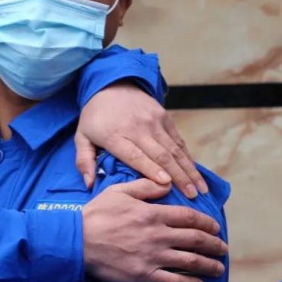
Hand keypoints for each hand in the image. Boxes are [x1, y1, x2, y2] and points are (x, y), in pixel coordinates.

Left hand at [75, 81, 207, 197]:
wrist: (111, 84)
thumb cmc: (95, 116)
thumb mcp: (81, 136)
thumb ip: (84, 160)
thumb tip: (89, 184)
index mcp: (115, 135)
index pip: (135, 155)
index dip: (151, 170)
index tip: (166, 185)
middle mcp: (137, 128)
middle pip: (161, 155)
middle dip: (178, 177)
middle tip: (192, 197)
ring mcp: (153, 121)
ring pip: (174, 149)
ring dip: (189, 170)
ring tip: (200, 189)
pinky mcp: (164, 117)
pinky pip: (177, 140)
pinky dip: (187, 157)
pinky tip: (196, 171)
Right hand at [82, 179, 226, 281]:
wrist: (77, 241)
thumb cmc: (96, 214)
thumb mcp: (118, 192)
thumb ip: (144, 186)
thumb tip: (166, 183)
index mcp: (153, 214)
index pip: (189, 217)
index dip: (206, 222)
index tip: (215, 227)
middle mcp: (158, 235)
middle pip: (196, 240)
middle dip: (214, 245)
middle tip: (223, 248)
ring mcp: (153, 256)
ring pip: (190, 262)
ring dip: (209, 265)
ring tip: (218, 268)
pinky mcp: (145, 274)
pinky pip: (174, 281)